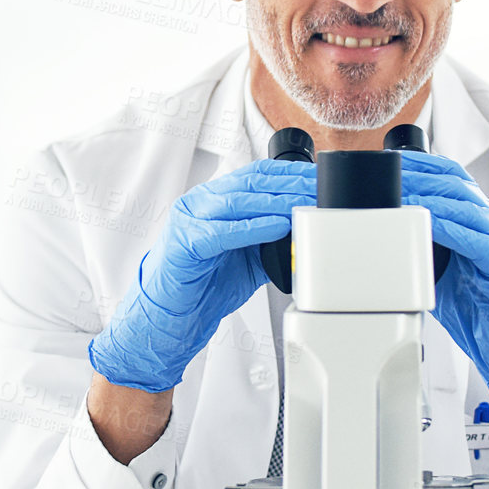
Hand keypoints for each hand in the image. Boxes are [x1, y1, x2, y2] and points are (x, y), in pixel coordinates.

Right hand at [89, 160, 318, 392]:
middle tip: (318, 190)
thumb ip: (270, 239)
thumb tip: (306, 230)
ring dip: (276, 203)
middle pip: (250, 182)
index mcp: (213, 200)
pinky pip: (223, 231)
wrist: (170, 316)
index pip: (256, 174)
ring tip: (304, 205)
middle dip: (289, 185)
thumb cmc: (203, 284)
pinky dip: (253, 228)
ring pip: (238, 202)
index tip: (317, 177)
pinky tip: (278, 227)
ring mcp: (189, 220)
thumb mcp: (247, 257)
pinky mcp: (185, 243)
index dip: (289, 173)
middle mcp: (200, 203)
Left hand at [395, 150, 488, 404]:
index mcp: (474, 216)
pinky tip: (428, 225)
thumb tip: (377, 231)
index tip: (388, 159)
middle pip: (454, 183)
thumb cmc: (471, 301)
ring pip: (465, 206)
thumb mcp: (437, 263)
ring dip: (430, 199)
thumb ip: (417, 242)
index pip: (449, 175)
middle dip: (418, 176)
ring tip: (399, 197)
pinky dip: (451, 230)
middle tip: (386, 175)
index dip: (420, 163)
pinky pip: (477, 240)